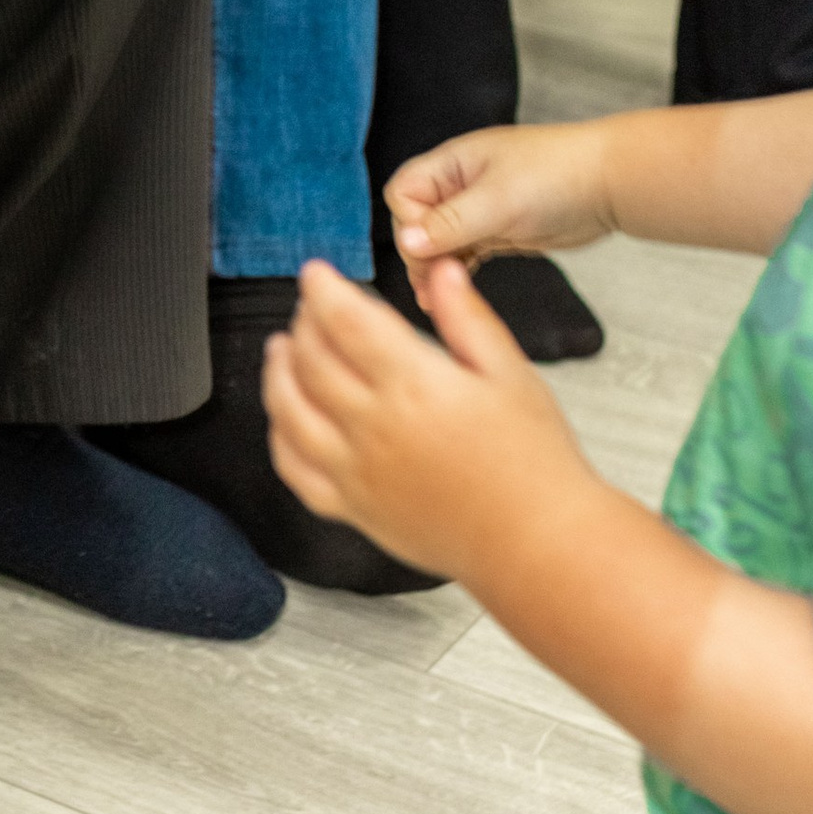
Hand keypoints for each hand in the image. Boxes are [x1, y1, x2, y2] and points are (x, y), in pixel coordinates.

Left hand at [263, 256, 589, 581]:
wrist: (535, 541)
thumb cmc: (533, 462)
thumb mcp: (511, 374)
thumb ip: (469, 319)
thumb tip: (441, 271)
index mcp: (415, 385)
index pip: (346, 321)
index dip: (323, 290)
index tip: (316, 274)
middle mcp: (374, 427)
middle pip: (311, 360)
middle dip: (303, 324)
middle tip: (308, 308)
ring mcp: (356, 472)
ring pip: (289, 411)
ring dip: (277, 374)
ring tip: (281, 350)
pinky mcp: (353, 509)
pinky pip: (294, 470)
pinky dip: (278, 438)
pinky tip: (285, 419)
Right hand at [387, 121, 614, 301]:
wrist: (611, 184)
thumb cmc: (559, 176)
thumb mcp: (498, 201)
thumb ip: (450, 223)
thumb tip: (407, 242)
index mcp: (453, 164)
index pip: (404, 193)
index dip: (409, 222)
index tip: (429, 247)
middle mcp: (461, 184)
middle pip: (417, 221)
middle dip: (421, 253)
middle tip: (434, 282)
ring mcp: (479, 209)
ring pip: (439, 242)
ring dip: (435, 269)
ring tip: (433, 299)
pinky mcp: (498, 231)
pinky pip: (463, 253)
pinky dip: (456, 272)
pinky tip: (450, 294)